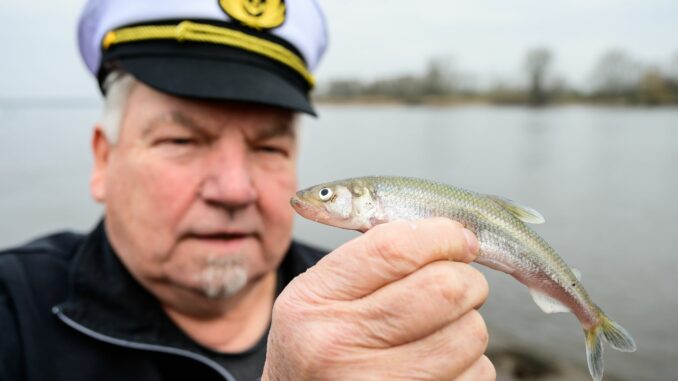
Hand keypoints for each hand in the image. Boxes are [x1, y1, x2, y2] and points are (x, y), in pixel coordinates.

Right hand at [263, 218, 493, 380]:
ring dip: (468, 323)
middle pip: (443, 289)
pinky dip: (470, 363)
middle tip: (457, 283)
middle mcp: (338, 344)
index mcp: (316, 299)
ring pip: (469, 333)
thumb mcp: (317, 292)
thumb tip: (448, 234)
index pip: (395, 249)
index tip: (456, 238)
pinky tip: (438, 361)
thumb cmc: (317, 341)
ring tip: (440, 327)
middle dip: (466, 279)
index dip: (440, 235)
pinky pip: (477, 374)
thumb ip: (367, 256)